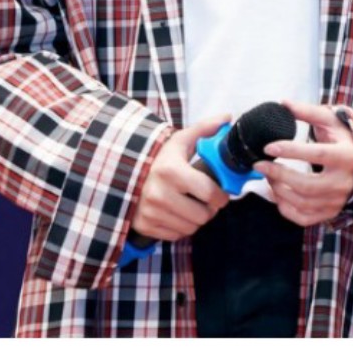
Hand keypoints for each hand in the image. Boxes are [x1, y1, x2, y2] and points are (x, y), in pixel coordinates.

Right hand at [129, 113, 230, 241]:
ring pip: (191, 228)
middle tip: (205, 200)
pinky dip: (180, 227)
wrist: (125, 171)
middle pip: (203, 215)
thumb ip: (205, 129)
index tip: (221, 193)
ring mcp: (151, 212)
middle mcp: (159, 193)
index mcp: (171, 171)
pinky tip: (176, 212)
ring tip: (190, 204)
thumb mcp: (180, 141)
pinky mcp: (145, 225)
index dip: (221, 195)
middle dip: (209, 208)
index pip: (210, 193)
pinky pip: (175, 235)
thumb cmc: (158, 157)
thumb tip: (228, 118)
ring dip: (195, 219)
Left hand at [253, 100, 352, 227]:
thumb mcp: (330, 120)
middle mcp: (344, 182)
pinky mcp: (330, 212)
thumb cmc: (343, 139)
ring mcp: (338, 201)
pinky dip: (285, 208)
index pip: (316, 154)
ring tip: (267, 175)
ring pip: (303, 203)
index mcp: (347, 156)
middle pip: (306, 185)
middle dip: (278, 175)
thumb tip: (283, 103)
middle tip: (259, 164)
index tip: (268, 147)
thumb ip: (307, 112)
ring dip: (278, 190)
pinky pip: (303, 218)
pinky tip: (277, 193)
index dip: (290, 151)